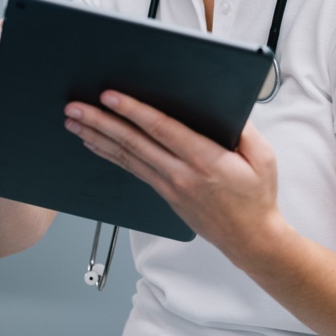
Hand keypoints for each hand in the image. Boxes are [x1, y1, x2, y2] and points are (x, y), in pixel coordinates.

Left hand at [63, 92, 285, 261]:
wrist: (250, 239)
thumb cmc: (256, 197)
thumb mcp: (262, 157)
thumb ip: (243, 129)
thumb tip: (221, 104)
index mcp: (205, 160)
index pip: (160, 129)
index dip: (132, 111)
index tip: (110, 96)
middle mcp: (180, 174)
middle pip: (132, 142)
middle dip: (100, 122)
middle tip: (75, 107)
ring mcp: (169, 186)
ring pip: (126, 156)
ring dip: (96, 137)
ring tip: (73, 122)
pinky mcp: (164, 193)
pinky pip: (131, 169)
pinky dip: (109, 155)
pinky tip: (93, 144)